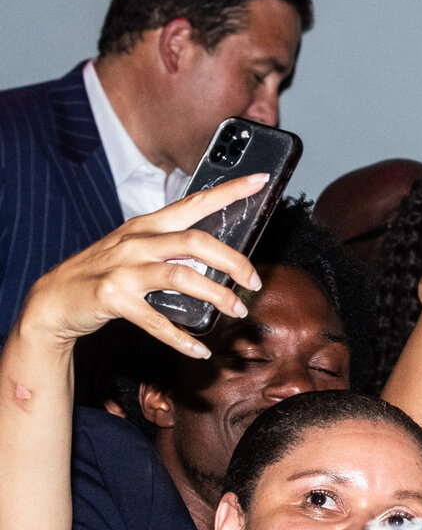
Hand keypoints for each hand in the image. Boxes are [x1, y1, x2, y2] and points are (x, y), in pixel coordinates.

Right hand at [18, 176, 265, 358]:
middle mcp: (136, 242)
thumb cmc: (103, 272)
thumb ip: (171, 245)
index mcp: (146, 226)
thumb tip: (219, 254)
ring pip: (182, 276)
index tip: (260, 180)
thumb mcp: (135, 249)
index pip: (193, 203)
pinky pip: (157, 321)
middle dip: (234, 261)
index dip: (228, 191)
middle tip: (255, 281)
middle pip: (196, 241)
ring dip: (218, 296)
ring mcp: (123, 270)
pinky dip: (181, 338)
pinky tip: (199, 349)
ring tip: (237, 310)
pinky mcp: (112, 298)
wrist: (53, 299)